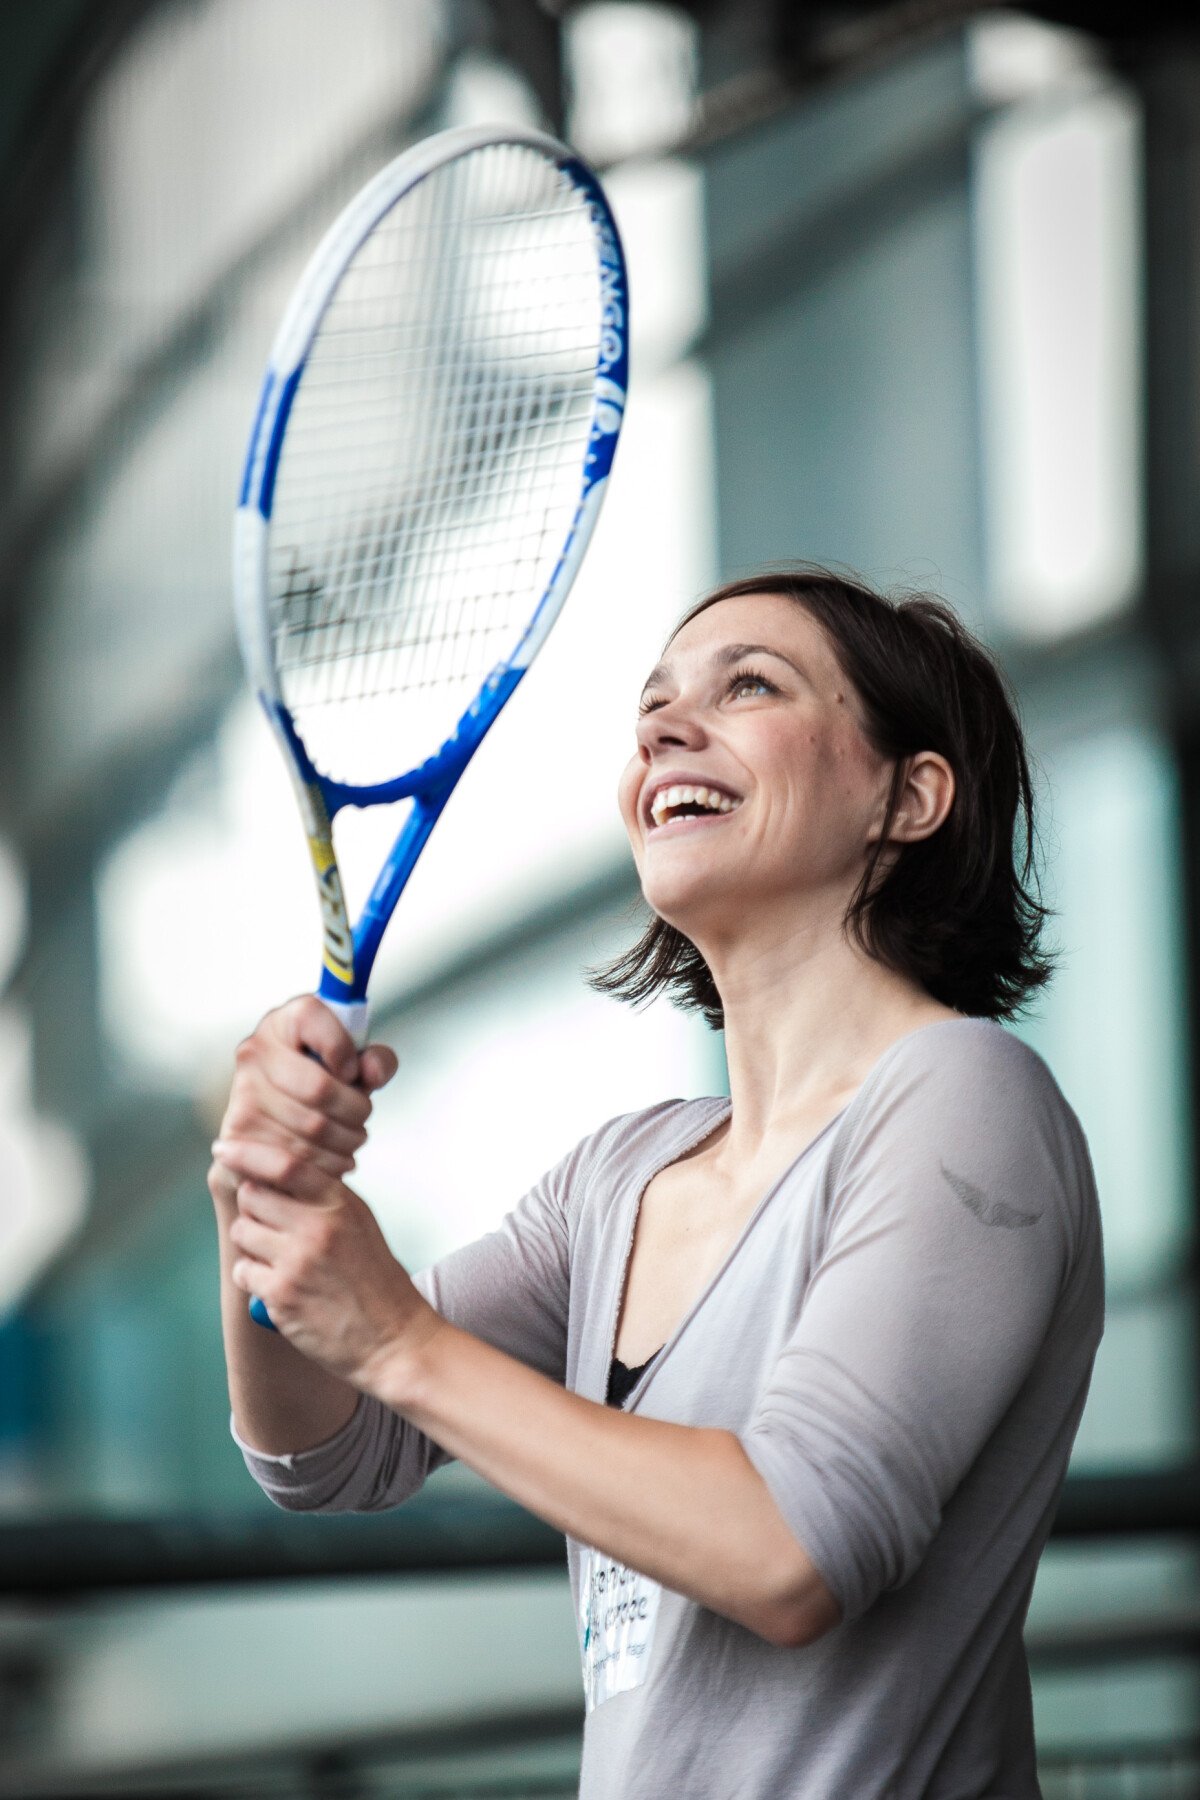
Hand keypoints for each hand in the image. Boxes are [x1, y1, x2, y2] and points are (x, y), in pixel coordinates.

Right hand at [207, 995, 396, 1212]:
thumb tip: (371, 1073)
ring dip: (346, 1142)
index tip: (353, 1072)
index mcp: (282, 1022)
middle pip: (319, 1087)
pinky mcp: (237, 1137)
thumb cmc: (320, 1092)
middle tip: (362, 1120)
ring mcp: (242, 1095)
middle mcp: (254, 1052)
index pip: (310, 1015)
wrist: (271, 1138)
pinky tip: (334, 1164)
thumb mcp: (354, 1070)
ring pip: (313, 1129)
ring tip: (352, 1141)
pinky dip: (325, 1169)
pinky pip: (294, 1161)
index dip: (341, 1046)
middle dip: (355, 1111)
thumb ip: (376, 1062)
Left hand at [215, 1142, 435, 1386]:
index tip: (223, 1147)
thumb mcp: (360, 1225)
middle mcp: (319, 1226)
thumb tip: (276, 1173)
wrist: (395, 1340)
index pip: (284, 1164)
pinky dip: (252, 1278)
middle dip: (252, 1208)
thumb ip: (324, 1198)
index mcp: (341, 1204)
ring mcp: (298, 1260)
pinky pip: (243, 1271)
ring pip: (241, 1232)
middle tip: (270, 1228)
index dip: (247, 1152)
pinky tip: (277, 1287)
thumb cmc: (376, 1282)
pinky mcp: (282, 1294)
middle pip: (252, 1195)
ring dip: (250, 1245)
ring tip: (277, 1260)